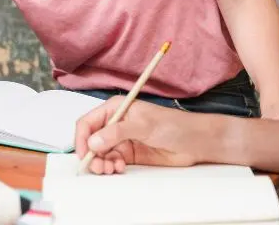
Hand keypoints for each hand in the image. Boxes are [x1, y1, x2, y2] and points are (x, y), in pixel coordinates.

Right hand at [74, 96, 202, 173]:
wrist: (195, 142)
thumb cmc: (172, 125)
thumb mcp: (143, 125)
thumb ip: (117, 133)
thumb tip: (93, 142)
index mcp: (114, 109)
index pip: (88, 123)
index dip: (82, 138)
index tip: (84, 154)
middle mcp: (114, 124)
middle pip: (91, 140)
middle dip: (92, 154)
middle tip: (100, 167)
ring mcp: (121, 140)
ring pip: (100, 153)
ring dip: (102, 162)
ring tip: (110, 169)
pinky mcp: (129, 154)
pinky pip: (112, 161)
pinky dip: (112, 166)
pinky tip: (120, 168)